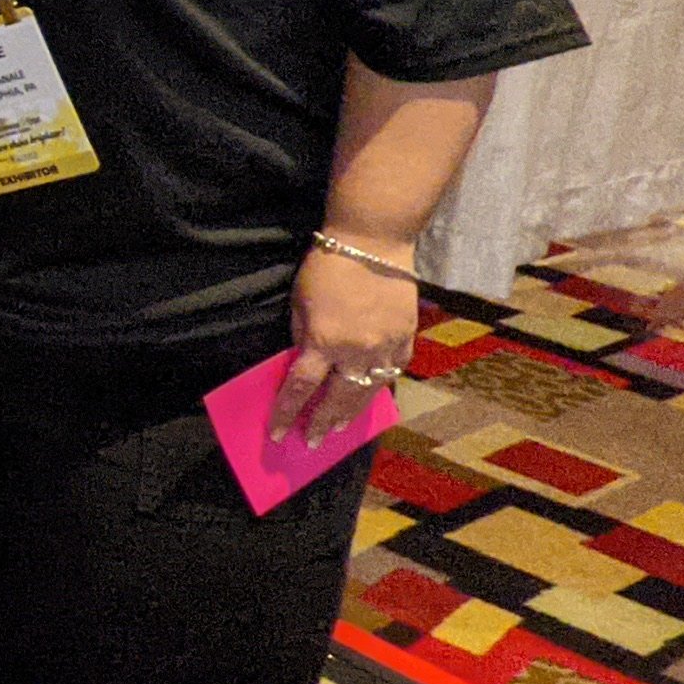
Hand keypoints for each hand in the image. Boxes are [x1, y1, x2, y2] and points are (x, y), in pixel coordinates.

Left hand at [271, 242, 415, 443]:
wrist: (373, 242)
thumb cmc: (327, 267)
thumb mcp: (299, 302)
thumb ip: (301, 336)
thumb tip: (301, 364)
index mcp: (323, 342)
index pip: (300, 388)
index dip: (287, 413)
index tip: (278, 434)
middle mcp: (356, 351)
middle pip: (337, 399)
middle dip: (322, 423)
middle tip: (313, 442)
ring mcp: (385, 347)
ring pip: (369, 392)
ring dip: (352, 414)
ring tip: (340, 429)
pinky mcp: (406, 338)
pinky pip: (394, 370)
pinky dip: (381, 385)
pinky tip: (371, 393)